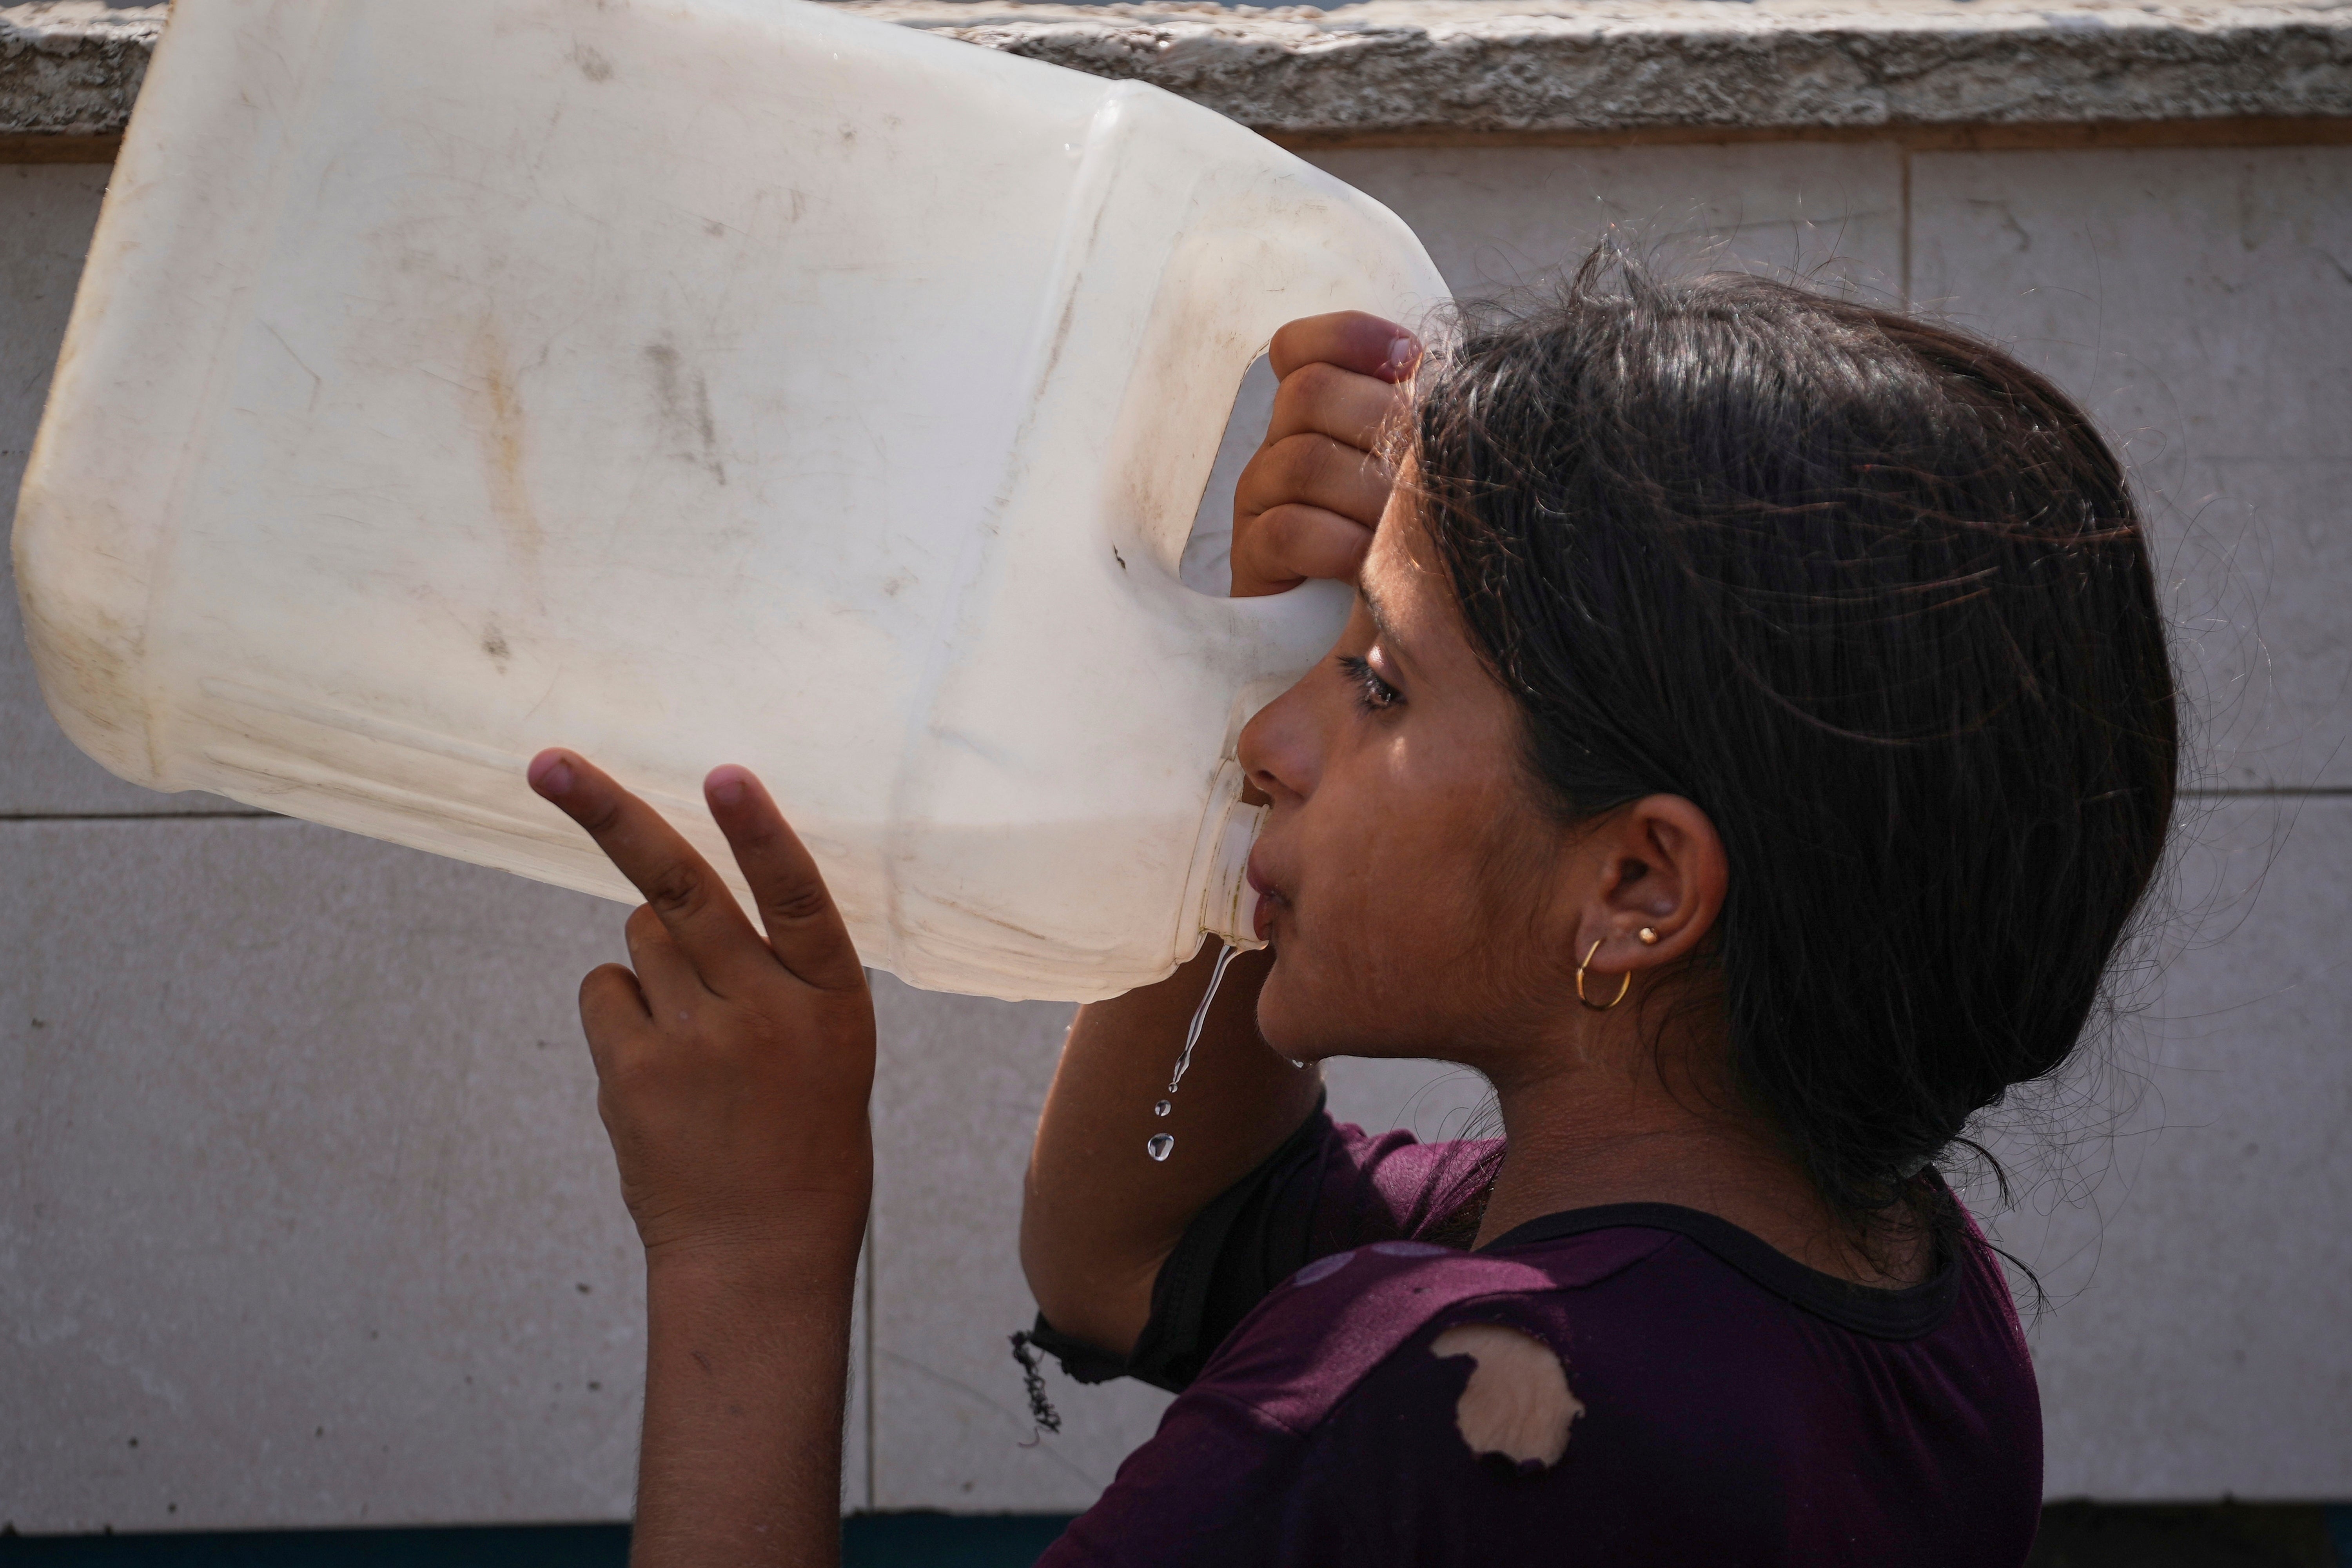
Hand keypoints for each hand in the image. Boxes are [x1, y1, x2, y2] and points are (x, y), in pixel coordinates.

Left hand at [527, 749, 873, 1268]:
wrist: (760, 1257)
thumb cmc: (803, 1140)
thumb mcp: (826, 1048)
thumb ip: (775, 973)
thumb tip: (669, 907)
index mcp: (833, 1002)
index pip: (799, 896)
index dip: (760, 831)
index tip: (723, 774)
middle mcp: (766, 1012)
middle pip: (678, 888)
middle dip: (606, 814)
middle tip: (548, 764)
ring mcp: (695, 1043)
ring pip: (640, 937)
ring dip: (655, 956)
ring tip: (694, 1029)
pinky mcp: (634, 1073)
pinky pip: (606, 992)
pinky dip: (622, 1009)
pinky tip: (659, 1064)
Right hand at [1229, 311, 1419, 598]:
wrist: (1387, 639)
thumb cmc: (1416, 544)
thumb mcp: (1426, 468)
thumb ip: (1419, 412)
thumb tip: (1423, 362)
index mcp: (1322, 414)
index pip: (1303, 346)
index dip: (1348, 338)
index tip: (1408, 361)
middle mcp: (1284, 446)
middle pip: (1309, 393)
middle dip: (1378, 426)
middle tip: (1418, 474)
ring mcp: (1263, 501)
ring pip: (1300, 459)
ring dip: (1364, 493)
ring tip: (1398, 529)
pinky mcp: (1253, 561)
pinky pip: (1285, 529)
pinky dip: (1333, 542)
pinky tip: (1363, 561)